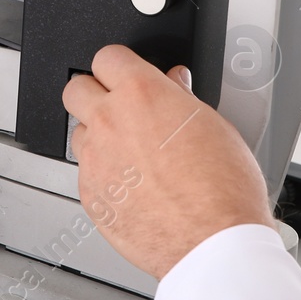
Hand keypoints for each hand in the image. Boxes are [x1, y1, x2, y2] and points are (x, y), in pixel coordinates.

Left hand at [62, 44, 271, 280]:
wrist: (214, 243)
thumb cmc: (223, 189)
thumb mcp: (215, 125)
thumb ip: (182, 98)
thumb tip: (173, 85)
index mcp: (141, 94)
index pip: (107, 56)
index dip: (119, 65)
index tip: (126, 74)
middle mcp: (110, 122)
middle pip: (76, 88)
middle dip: (94, 94)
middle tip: (117, 107)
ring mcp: (95, 160)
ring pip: (79, 133)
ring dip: (98, 137)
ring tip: (131, 154)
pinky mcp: (90, 196)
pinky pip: (86, 173)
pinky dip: (103, 175)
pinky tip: (132, 186)